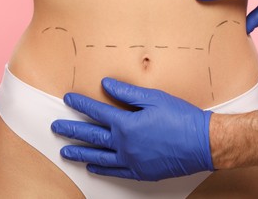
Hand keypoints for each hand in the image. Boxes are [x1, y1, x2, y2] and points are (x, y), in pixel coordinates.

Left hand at [51, 78, 213, 180]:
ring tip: (65, 152)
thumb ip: (127, 93)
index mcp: (126, 124)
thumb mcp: (154, 99)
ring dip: (80, 153)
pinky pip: (115, 172)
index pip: (97, 111)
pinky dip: (101, 170)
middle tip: (55, 128)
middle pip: (92, 136)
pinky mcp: (141, 172)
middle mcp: (124, 144)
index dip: (81, 104)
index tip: (68, 100)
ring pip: (99, 157)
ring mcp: (131, 160)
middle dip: (71, 130)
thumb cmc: (180, 118)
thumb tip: (106, 84)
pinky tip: (92, 167)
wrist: (202, 143)